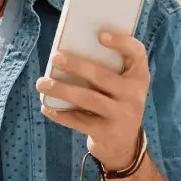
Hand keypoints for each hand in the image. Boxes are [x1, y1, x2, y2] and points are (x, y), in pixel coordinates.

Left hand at [37, 30, 149, 169]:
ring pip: (88, 98)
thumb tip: (68, 54)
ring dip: (62, 90)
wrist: (124, 146)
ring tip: (42, 83)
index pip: (137, 53)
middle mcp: (133, 95)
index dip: (121, 42)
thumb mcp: (121, 88)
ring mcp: (121, 115)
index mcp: (138, 77)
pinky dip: (60, 114)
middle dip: (76, 65)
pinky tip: (46, 107)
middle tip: (55, 57)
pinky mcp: (106, 132)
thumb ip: (106, 71)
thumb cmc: (116, 105)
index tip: (99, 35)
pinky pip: (79, 121)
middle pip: (103, 76)